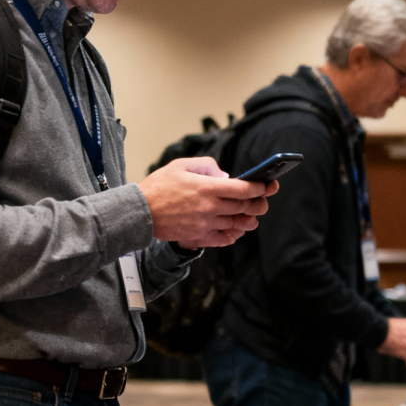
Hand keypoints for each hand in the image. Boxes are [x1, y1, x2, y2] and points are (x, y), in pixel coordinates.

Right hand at [139, 157, 278, 247]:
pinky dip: (233, 235)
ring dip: (248, 220)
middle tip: (263, 200)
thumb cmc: (159, 186)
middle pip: (245, 207)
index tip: (266, 185)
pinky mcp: (199, 237)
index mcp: (207, 187)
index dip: (259, 187)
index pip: (243, 189)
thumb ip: (206, 166)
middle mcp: (210, 207)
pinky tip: (235, 230)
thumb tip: (225, 176)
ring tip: (252, 216)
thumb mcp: (181, 165)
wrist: (139, 212)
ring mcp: (205, 224)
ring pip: (237, 224)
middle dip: (259, 203)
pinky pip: (224, 239)